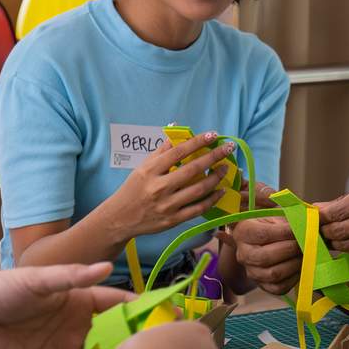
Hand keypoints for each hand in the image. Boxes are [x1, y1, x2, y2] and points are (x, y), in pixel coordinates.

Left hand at [0, 262, 130, 348]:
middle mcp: (78, 327)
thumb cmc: (2, 290)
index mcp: (80, 302)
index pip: (118, 304)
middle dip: (133, 347)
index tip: (168, 317)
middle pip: (112, 338)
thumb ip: (71, 277)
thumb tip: (107, 267)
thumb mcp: (38, 280)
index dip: (141, 309)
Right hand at [103, 131, 236, 238]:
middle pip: (192, 170)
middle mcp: (159, 187)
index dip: (197, 142)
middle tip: (228, 148)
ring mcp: (167, 204)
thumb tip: (177, 129)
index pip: (178, 152)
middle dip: (214, 157)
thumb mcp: (143, 167)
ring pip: (199, 189)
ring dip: (216, 178)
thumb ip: (162, 150)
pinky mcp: (173, 219)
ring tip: (225, 168)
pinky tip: (220, 190)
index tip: (213, 134)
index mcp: (150, 170)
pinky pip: (198, 208)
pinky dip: (212, 199)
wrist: (120, 218)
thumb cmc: (134, 188)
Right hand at [233, 209, 303, 294]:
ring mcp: (252, 272)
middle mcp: (243, 254)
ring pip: (274, 274)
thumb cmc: (275, 226)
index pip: (263, 234)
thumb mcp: (277, 216)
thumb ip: (289, 216)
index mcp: (243, 232)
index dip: (285, 232)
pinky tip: (301, 266)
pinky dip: (294, 278)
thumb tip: (310, 218)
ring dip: (295, 263)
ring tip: (306, 254)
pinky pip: (280, 287)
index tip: (302, 227)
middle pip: (266, 257)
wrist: (269, 241)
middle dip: (291, 249)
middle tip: (306, 242)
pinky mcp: (264, 286)